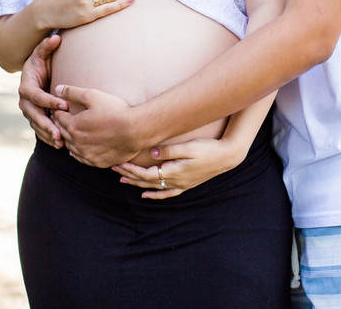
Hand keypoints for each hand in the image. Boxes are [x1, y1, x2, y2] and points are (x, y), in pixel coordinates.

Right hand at [18, 34, 66, 147]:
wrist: (36, 73)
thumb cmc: (41, 62)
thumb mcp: (42, 53)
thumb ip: (47, 46)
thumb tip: (56, 38)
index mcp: (26, 86)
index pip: (37, 96)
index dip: (49, 101)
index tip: (65, 105)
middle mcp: (24, 101)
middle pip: (34, 115)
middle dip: (46, 124)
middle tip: (60, 133)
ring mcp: (28, 111)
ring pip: (36, 125)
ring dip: (48, 134)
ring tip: (61, 143)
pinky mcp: (34, 118)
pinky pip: (39, 130)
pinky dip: (48, 137)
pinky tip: (60, 145)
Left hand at [53, 84, 142, 167]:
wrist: (136, 130)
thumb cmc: (116, 111)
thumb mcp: (93, 96)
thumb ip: (73, 92)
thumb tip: (57, 89)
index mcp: (74, 126)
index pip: (58, 118)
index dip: (58, 111)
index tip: (60, 108)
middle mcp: (77, 142)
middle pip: (62, 132)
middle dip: (60, 125)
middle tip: (61, 119)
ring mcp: (87, 154)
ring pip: (70, 147)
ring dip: (68, 139)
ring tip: (70, 132)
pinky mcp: (97, 162)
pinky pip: (81, 158)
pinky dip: (78, 151)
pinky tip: (79, 147)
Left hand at [113, 137, 246, 198]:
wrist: (226, 156)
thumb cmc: (208, 148)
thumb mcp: (189, 147)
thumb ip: (169, 150)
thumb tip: (151, 154)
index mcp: (174, 171)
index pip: (146, 173)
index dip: (131, 169)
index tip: (119, 163)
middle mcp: (175, 181)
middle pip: (147, 181)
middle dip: (129, 175)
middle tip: (114, 169)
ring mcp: (181, 184)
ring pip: (154, 188)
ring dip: (137, 184)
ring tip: (123, 180)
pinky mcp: (186, 184)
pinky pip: (166, 193)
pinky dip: (155, 195)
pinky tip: (146, 194)